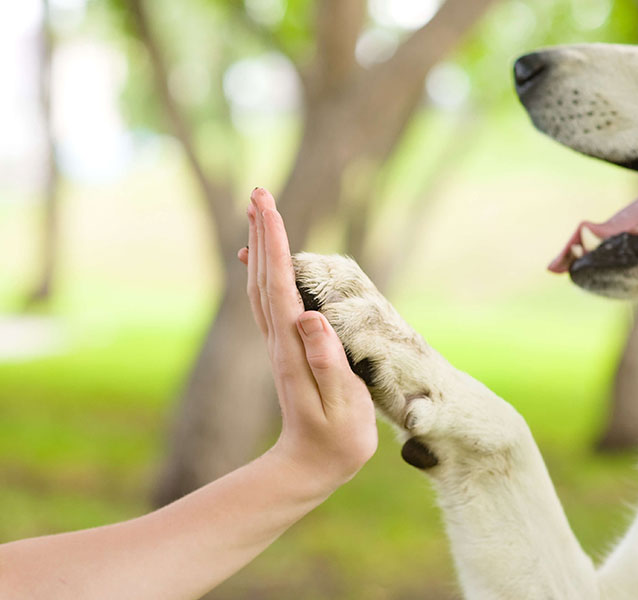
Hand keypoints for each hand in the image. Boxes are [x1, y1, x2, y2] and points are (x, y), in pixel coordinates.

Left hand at [237, 188, 376, 492]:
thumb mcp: (340, 406)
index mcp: (293, 348)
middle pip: (264, 277)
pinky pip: (270, 301)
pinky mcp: (286, 349)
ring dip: (261, 247)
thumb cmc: (335, 440)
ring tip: (260, 214)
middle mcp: (279, 340)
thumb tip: (308, 317)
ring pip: (263, 286)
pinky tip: (267, 260)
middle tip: (259, 193)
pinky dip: (267, 271)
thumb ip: (327, 362)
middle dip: (263, 233)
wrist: (309, 466)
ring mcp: (279, 344)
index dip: (276, 245)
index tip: (269, 207)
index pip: (281, 286)